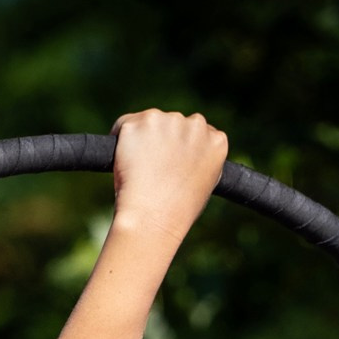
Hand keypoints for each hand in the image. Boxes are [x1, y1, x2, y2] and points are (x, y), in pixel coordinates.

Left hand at [109, 109, 228, 249]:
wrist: (153, 218)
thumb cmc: (177, 212)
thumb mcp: (203, 185)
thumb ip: (198, 159)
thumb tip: (182, 151)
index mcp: (217, 141)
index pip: (199, 132)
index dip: (184, 148)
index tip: (174, 163)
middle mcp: (196, 125)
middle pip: (176, 123)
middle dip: (165, 139)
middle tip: (155, 169)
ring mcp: (167, 120)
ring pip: (151, 122)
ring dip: (145, 138)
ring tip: (142, 171)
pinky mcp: (139, 121)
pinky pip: (126, 125)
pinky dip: (121, 140)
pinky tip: (126, 163)